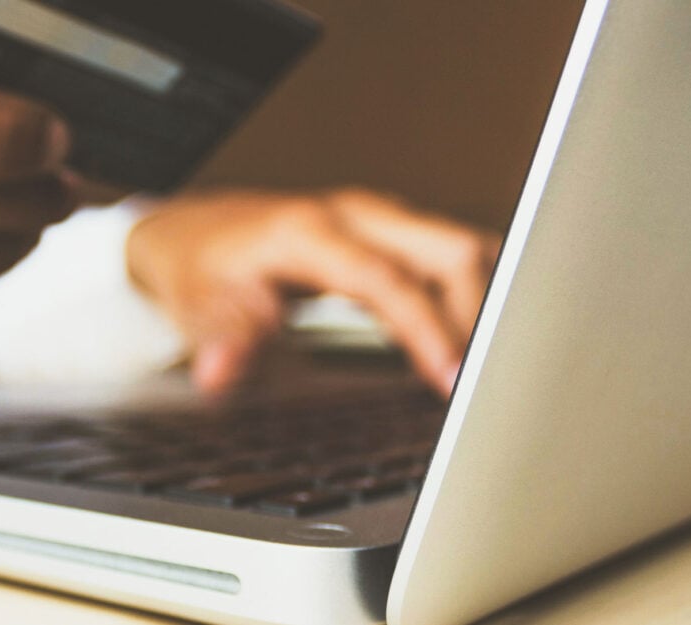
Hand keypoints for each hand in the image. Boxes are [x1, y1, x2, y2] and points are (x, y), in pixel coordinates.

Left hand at [126, 189, 500, 395]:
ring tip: (498, 368)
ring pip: (461, 248)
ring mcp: (378, 219)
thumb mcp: (197, 305)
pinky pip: (451, 257)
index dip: (427, 329)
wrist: (192, 231)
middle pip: (449, 250)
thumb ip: (222, 338)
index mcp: (310, 230)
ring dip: (487, 303)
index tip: (452, 379)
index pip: (389, 279)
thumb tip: (219, 373)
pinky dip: (475, 295)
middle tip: (490, 382)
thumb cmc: (199, 266)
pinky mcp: (390, 233)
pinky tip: (481, 340)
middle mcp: (354, 214)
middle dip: (481, 314)